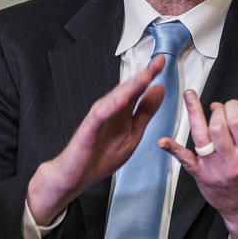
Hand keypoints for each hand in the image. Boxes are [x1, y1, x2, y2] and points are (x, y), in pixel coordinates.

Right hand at [26, 56, 166, 224]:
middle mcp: (111, 111)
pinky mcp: (88, 129)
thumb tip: (158, 91)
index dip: (151, 76)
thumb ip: (145, 112)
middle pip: (128, 90)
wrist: (74, 176)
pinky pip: (100, 115)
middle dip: (143, 76)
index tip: (163, 62)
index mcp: (122, 113)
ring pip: (115, 98)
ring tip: (145, 76)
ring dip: (130, 87)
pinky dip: (110, 106)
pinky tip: (121, 99)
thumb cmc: (99, 157)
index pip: (138, 91)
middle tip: (158, 62)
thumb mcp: (133, 134)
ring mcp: (98, 119)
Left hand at [158, 92, 237, 238]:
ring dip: (193, 112)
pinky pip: (184, 160)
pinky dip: (173, 149)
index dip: (232, 107)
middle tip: (217, 110)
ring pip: (201, 136)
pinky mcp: (200, 174)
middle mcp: (231, 160)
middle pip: (218, 126)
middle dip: (216, 111)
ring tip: (189, 95)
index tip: (231, 105)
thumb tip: (218, 107)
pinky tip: (163, 141)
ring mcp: (213, 168)